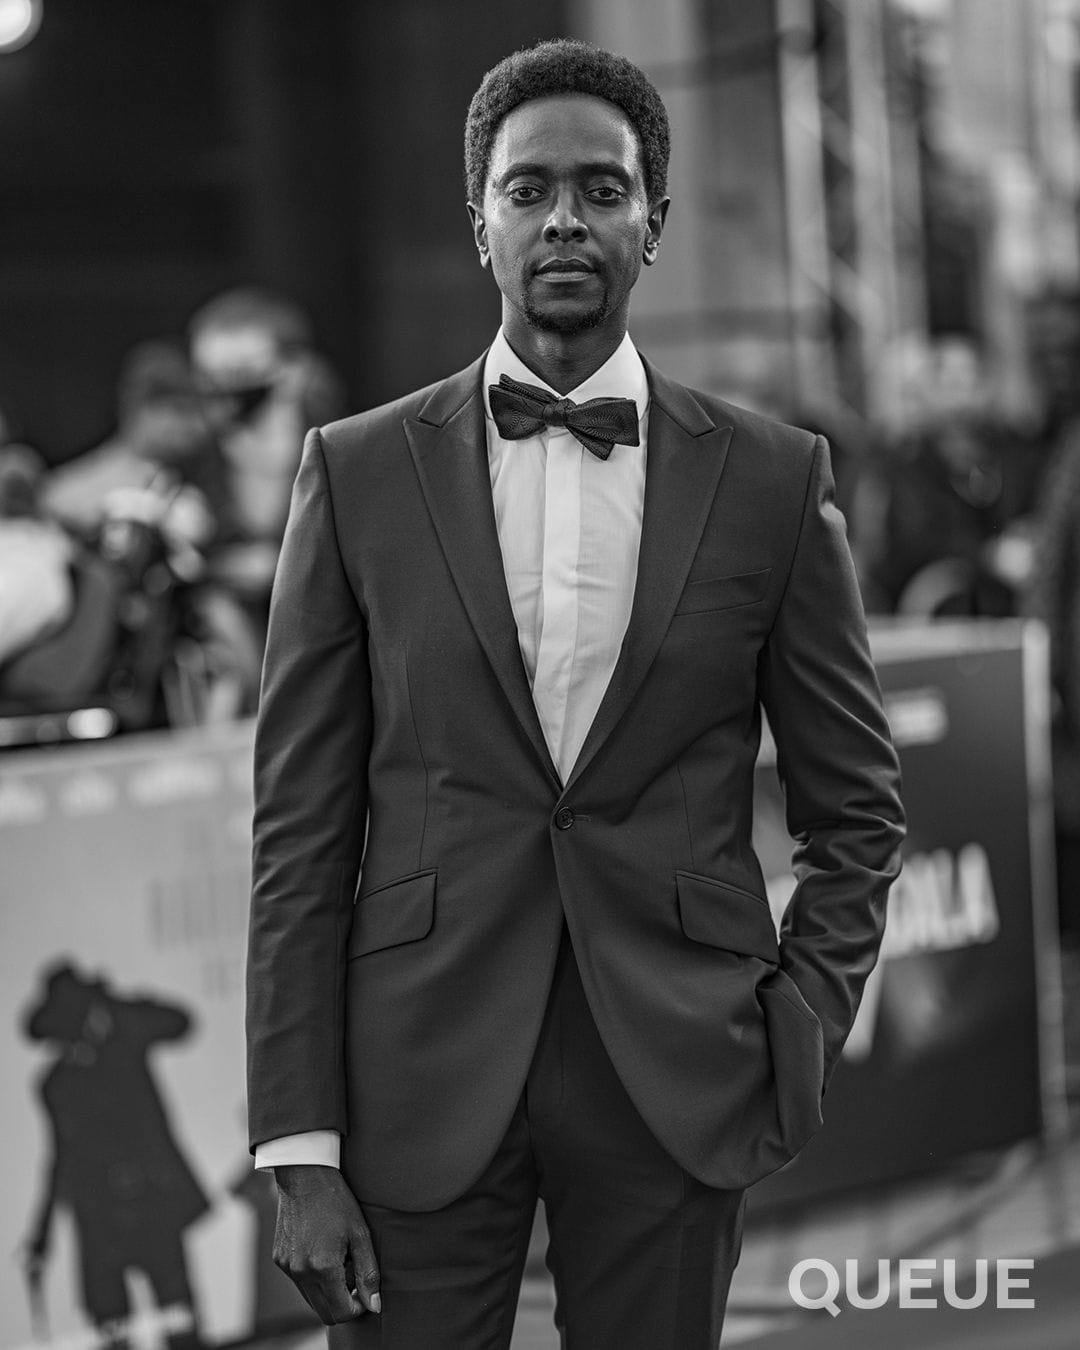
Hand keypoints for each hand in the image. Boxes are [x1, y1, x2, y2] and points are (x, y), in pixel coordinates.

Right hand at [272, 1164, 380, 1324]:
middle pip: (325, 1312)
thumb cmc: (336, 1201)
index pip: (341, 1313)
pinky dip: (313, 1278)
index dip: (358, 1307)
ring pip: (311, 1299)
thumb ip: (368, 1272)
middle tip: (354, 1278)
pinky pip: (299, 1282)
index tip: (364, 1290)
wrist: (305, 1175)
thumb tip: (374, 1305)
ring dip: (328, 1292)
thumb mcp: (360, 1233)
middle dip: (343, 1303)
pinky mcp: (279, 1259)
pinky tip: (322, 1252)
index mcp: (322, 1268)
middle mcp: (300, 1273)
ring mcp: (287, 1267)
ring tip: (339, 1261)